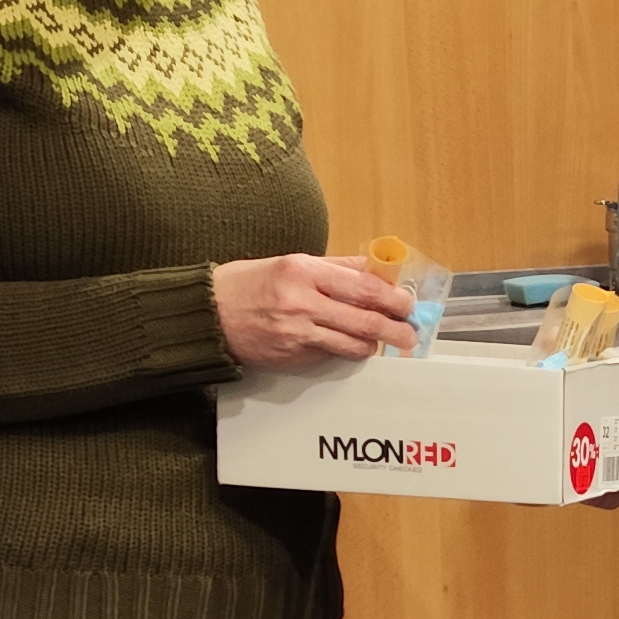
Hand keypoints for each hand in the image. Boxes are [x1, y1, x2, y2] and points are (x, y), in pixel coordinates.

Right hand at [214, 254, 417, 369]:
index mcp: (303, 271)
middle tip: (410, 333)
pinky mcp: (292, 356)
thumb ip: (335, 267)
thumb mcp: (291, 262)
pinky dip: (343, 350)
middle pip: (365, 320)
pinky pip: (330, 355)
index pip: (363, 286)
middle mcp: (301, 302)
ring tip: (382, 341)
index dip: (392, 298)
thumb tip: (375, 270)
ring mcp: (297, 333)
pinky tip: (346, 344)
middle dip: (395, 329)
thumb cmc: (249, 283)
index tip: (406, 304)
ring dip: (373, 344)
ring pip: (353, 344)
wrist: (208, 314)